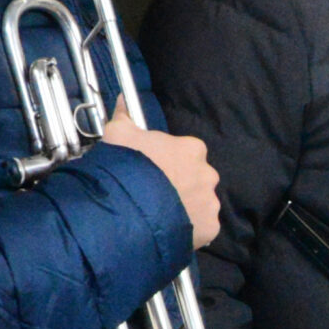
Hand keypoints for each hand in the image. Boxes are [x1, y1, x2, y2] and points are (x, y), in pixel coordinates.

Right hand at [102, 98, 220, 249]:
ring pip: (200, 203)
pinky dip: (188, 229)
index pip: (185, 152)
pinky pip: (201, 227)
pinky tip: (168, 229)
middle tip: (155, 195)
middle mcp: (208, 174)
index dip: (167, 162)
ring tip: (160, 216)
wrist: (130, 209)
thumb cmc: (127, 166)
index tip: (152, 171)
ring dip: (185, 207)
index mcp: (192, 148)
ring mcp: (211, 202)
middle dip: (180, 185)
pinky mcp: (210, 228)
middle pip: (195, 178)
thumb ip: (124, 118)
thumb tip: (123, 100)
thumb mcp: (118, 134)